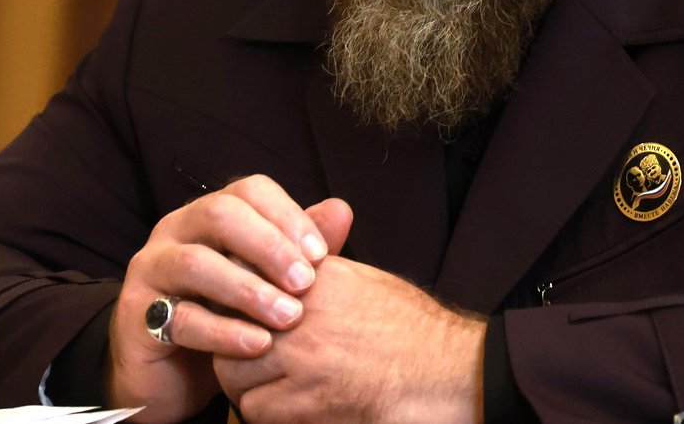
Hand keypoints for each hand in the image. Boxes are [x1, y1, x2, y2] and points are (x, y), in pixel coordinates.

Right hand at [108, 176, 353, 421]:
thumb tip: (341, 211)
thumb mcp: (264, 283)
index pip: (249, 189)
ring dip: (248, 289)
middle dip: (268, 246)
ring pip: (195, 263)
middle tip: (305, 282)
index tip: (321, 254)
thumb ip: (297, 250)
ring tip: (289, 316)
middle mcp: (176, 231)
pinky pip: (180, 317)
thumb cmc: (223, 317)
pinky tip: (259, 345)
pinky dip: (223, 331)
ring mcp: (151, 270)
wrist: (170, 374)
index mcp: (209, 215)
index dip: (287, 215)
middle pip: (219, 214)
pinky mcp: (136, 314)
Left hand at [212, 254, 483, 423]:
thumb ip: (321, 275)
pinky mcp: (310, 402)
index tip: (242, 317)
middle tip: (248, 360)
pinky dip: (264, 415)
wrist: (453, 373)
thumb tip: (289, 273)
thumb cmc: (416, 332)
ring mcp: (304, 357)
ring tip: (265, 389)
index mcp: (316, 277)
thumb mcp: (367, 282)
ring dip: (245, 385)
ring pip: (234, 373)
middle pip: (230, 327)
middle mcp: (303, 311)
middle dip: (233, 346)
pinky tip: (286, 411)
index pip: (244, 278)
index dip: (238, 302)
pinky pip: (257, 411)